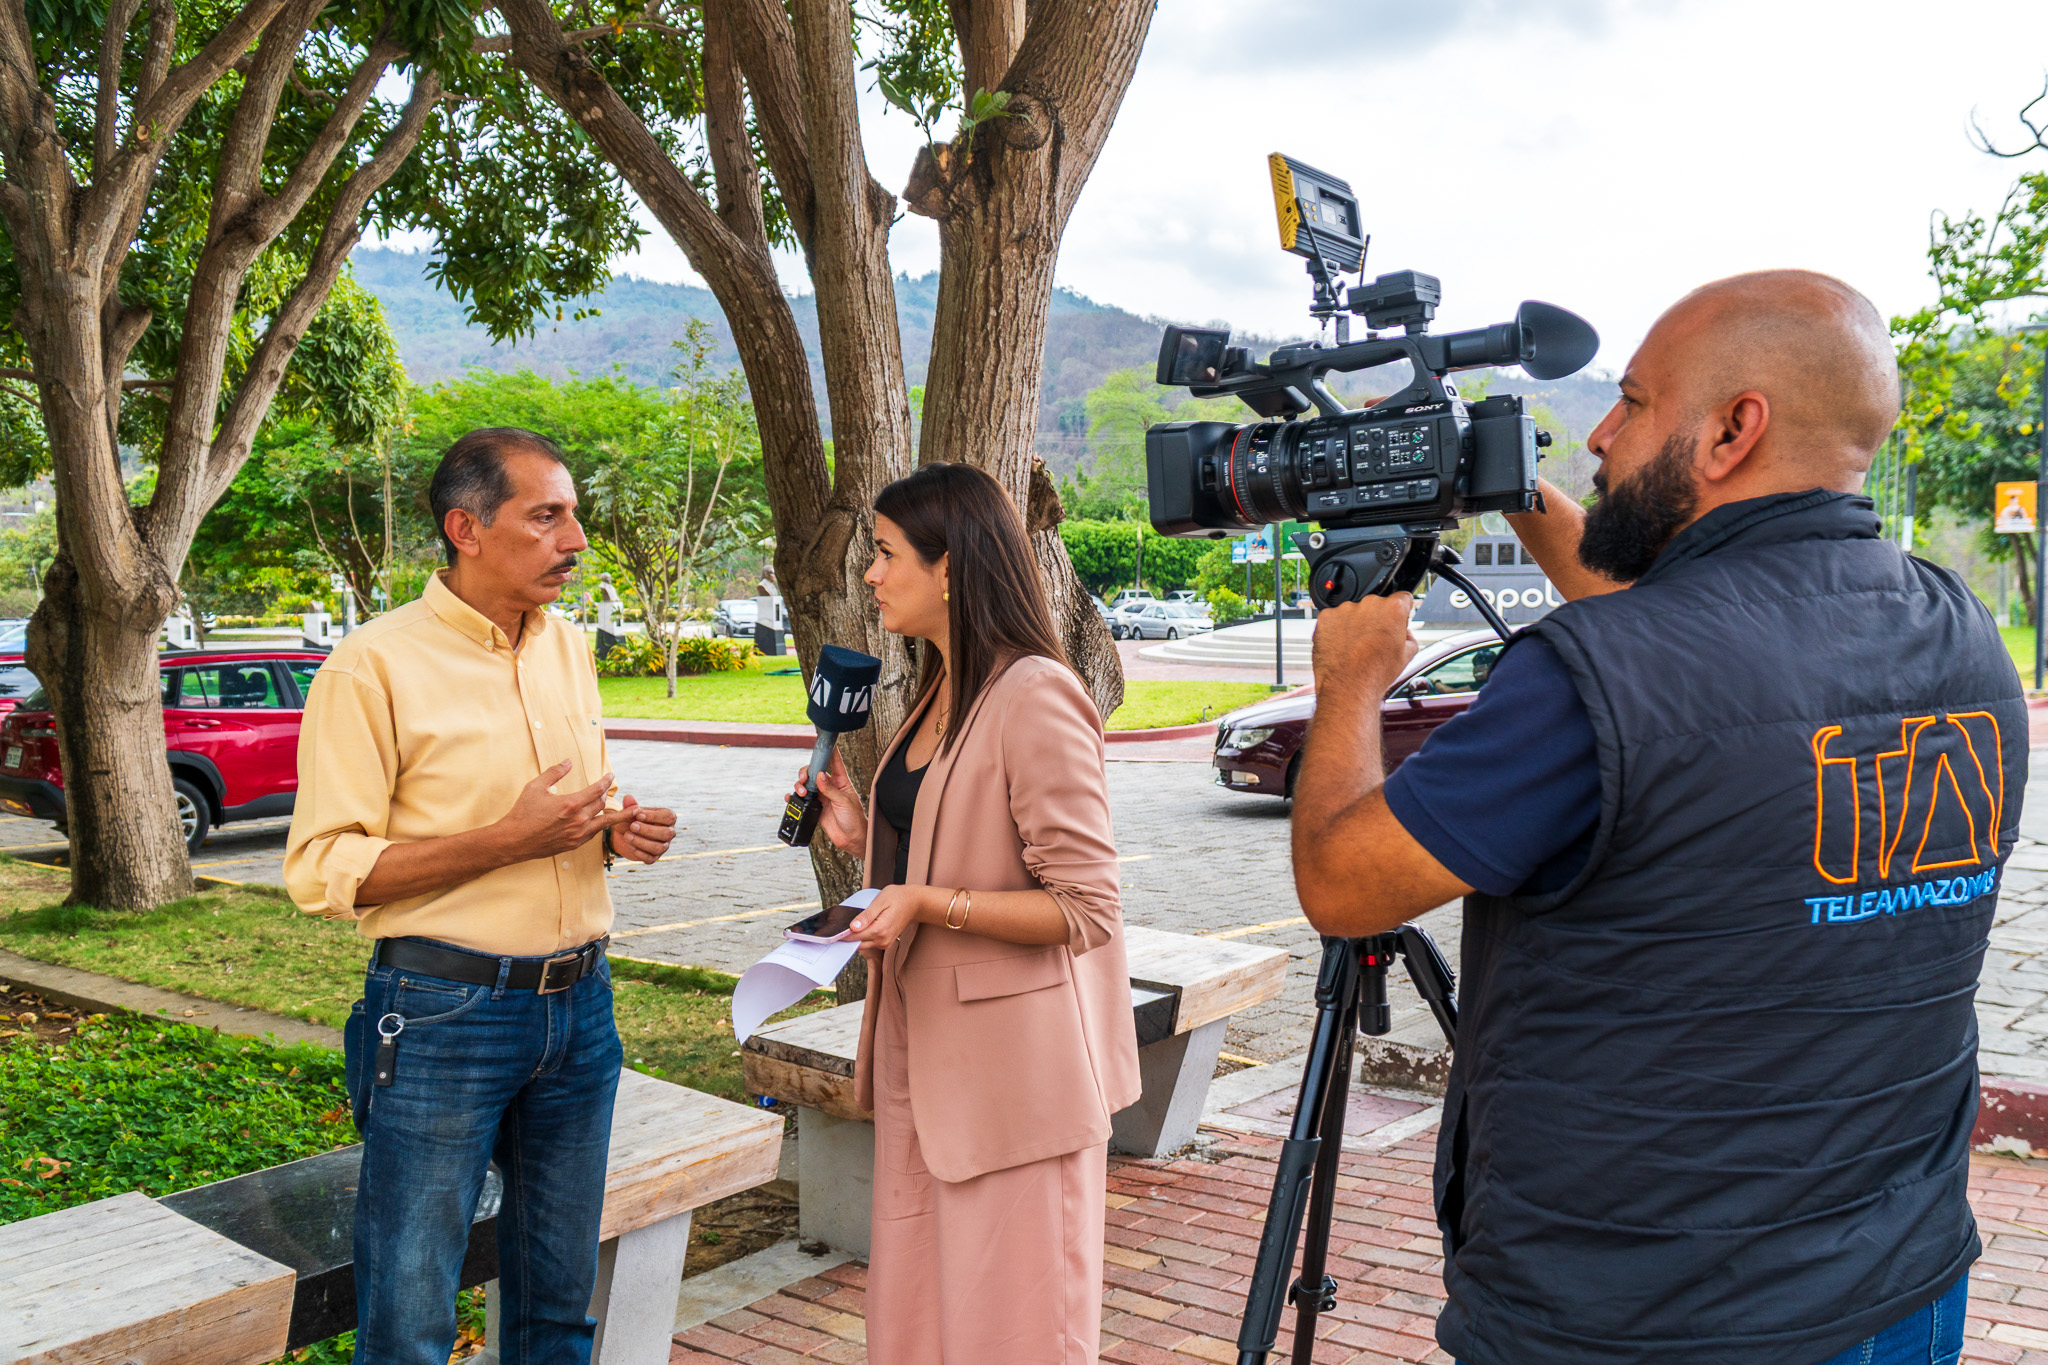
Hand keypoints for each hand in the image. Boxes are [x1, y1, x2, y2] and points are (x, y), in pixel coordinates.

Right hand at [495, 761, 626, 859]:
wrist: (514, 840)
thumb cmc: (523, 813)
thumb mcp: (536, 787)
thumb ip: (554, 772)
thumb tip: (568, 762)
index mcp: (571, 804)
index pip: (597, 790)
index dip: (606, 781)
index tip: (610, 776)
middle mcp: (578, 820)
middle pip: (601, 804)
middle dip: (605, 793)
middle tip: (606, 788)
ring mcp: (578, 834)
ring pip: (603, 821)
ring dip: (613, 813)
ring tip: (626, 810)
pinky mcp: (574, 844)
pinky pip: (594, 833)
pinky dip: (600, 825)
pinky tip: (601, 821)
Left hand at [611, 794, 675, 863]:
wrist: (626, 833)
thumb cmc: (633, 818)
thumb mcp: (631, 811)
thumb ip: (630, 805)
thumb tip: (628, 798)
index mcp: (668, 818)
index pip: (669, 817)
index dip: (654, 816)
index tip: (638, 814)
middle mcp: (669, 832)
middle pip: (666, 833)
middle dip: (648, 830)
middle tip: (632, 826)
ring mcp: (663, 846)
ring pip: (659, 847)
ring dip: (641, 842)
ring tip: (627, 835)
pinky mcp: (654, 857)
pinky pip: (651, 858)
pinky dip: (640, 853)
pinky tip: (630, 846)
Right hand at [795, 750, 866, 854]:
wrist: (851, 838)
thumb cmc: (854, 819)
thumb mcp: (844, 801)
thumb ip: (831, 789)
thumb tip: (820, 775)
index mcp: (841, 781)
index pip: (835, 762)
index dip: (830, 751)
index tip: (825, 741)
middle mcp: (830, 787)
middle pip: (814, 772)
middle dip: (806, 772)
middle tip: (804, 779)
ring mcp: (822, 797)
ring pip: (806, 785)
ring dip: (800, 786)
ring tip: (802, 793)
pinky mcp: (815, 808)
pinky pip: (802, 800)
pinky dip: (794, 797)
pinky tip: (791, 797)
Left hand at [844, 884, 936, 952]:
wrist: (915, 903)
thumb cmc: (898, 898)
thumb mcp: (880, 901)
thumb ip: (866, 916)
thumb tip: (852, 928)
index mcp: (880, 930)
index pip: (854, 937)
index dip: (842, 934)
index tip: (832, 930)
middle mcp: (882, 940)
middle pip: (857, 944)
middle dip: (846, 937)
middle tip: (836, 927)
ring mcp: (885, 943)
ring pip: (863, 945)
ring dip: (855, 937)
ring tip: (849, 924)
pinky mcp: (886, 942)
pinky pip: (869, 943)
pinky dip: (862, 937)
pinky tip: (860, 927)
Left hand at [1312, 591, 1418, 701]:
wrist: (1348, 687)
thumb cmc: (1375, 674)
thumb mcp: (1407, 655)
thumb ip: (1409, 635)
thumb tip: (1404, 632)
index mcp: (1393, 608)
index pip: (1402, 599)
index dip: (1401, 612)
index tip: (1396, 620)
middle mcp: (1369, 604)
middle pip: (1376, 605)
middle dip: (1377, 619)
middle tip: (1374, 641)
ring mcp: (1345, 609)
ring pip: (1353, 612)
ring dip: (1355, 624)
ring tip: (1356, 648)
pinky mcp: (1326, 618)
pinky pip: (1334, 619)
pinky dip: (1336, 630)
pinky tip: (1342, 647)